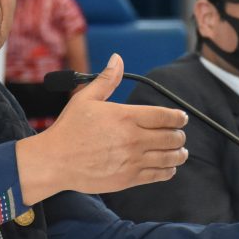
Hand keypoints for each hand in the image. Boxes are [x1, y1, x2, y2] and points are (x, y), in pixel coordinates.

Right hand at [16, 54, 188, 203]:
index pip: (164, 116)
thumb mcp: (86, 98)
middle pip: (171, 137)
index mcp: (126, 116)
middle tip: (180, 135)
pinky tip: (169, 168)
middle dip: (179, 135)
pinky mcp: (128, 178)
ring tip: (181, 152)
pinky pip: (157, 175)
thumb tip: (117, 59)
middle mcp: (133, 138)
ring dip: (179, 154)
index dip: (178, 117)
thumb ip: (107, 79)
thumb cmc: (69, 129)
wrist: (55, 161)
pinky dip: (167, 171)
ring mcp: (132, 160)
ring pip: (168, 157)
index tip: (182, 118)